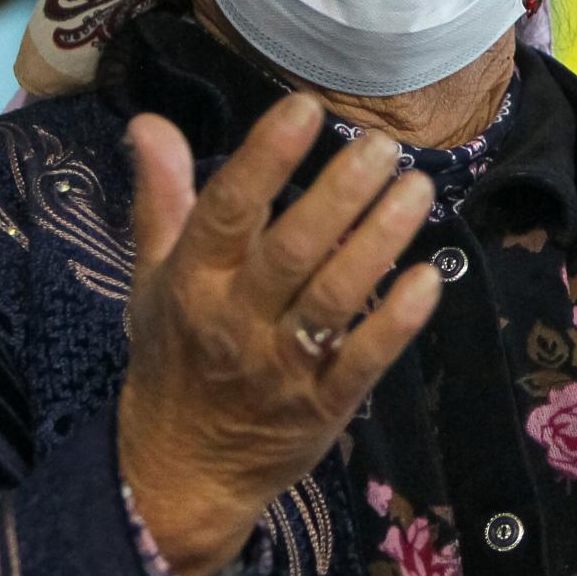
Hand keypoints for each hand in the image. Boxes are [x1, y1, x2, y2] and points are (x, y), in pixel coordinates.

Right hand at [117, 96, 442, 575]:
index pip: (227, 212)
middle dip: (339, 194)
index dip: (265, 158)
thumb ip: (162, 199)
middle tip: (383, 145)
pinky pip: (363, 360)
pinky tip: (428, 277)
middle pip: (291, 250)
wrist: (179, 468)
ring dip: (378, 241)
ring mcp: (283, 365)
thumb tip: (148, 121)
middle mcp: (236, 319)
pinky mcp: (325, 404)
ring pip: (334, 297)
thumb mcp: (153, 278)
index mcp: (193, 281)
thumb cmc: (174, 354)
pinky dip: (396, 321)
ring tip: (417, 189)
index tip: (304, 107)